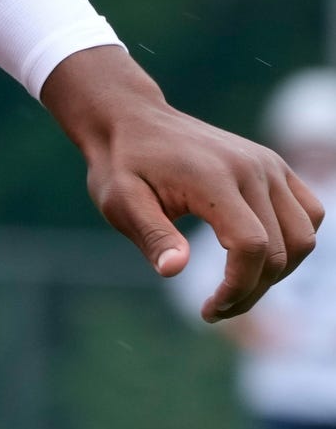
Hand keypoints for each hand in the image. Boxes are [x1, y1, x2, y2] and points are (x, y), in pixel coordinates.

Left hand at [42, 46, 322, 321]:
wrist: (130, 118)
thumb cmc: (121, 164)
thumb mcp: (119, 201)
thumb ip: (151, 235)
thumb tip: (174, 271)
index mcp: (212, 177)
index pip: (251, 246)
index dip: (237, 288)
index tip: (208, 310)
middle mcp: (251, 168)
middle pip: (280, 249)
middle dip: (253, 290)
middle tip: (217, 307)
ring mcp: (267, 164)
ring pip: (303, 236)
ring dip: (278, 271)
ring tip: (237, 285)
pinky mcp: (273, 164)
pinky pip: (308, 212)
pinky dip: (293, 242)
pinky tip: (257, 256)